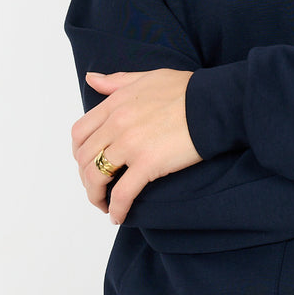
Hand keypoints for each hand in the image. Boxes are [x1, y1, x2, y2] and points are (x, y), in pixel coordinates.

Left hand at [71, 67, 202, 224]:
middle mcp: (117, 124)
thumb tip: (92, 79)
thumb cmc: (187, 90)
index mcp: (115, 104)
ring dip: (96, 196)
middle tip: (98, 188)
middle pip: (85, 158)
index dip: (79, 153)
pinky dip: (116, 208)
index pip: (80, 133)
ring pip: (97, 177)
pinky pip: (122, 193)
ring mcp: (130, 144)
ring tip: (104, 205)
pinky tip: (118, 216)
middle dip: (86, 177)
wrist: (214, 104)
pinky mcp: (148, 164)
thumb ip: (116, 81)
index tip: (87, 164)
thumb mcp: (146, 77)